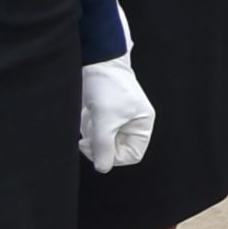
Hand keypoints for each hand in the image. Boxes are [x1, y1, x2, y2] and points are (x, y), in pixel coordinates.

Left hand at [79, 55, 154, 171]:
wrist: (96, 60)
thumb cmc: (107, 86)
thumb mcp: (105, 120)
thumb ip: (103, 147)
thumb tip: (102, 169)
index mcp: (143, 124)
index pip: (132, 155)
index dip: (113, 157)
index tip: (94, 148)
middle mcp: (134, 123)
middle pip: (117, 150)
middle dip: (100, 145)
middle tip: (85, 140)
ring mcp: (119, 118)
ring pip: (105, 141)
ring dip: (93, 135)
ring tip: (87, 120)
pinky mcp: (106, 112)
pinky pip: (98, 130)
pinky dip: (89, 127)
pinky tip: (86, 114)